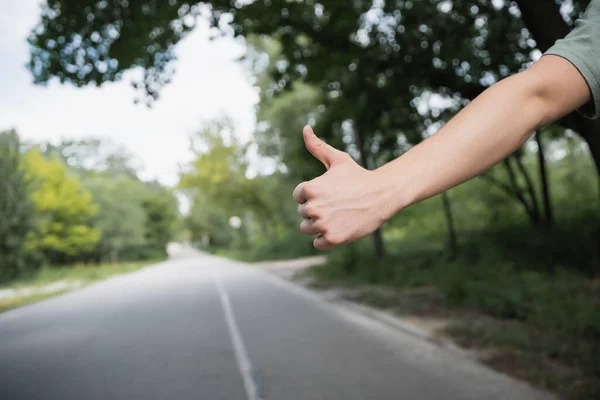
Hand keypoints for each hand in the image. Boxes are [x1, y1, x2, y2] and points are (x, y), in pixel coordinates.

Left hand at [293, 126, 390, 249]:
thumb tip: (305, 128)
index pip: (299, 196)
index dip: (313, 195)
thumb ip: (317, 146)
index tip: (329, 193)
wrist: (383, 195)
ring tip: (337, 216)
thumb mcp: (338, 159)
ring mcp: (323, 224)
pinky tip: (339, 227)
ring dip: (319, 224)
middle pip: (303, 213)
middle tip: (337, 204)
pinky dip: (326, 238)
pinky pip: (318, 243)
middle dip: (317, 209)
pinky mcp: (333, 239)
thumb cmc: (359, 176)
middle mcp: (313, 207)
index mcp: (311, 188)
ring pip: (307, 228)